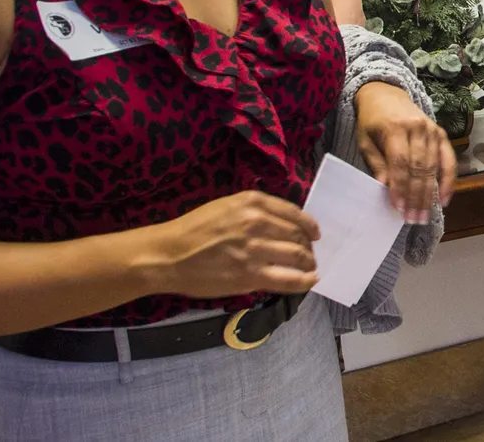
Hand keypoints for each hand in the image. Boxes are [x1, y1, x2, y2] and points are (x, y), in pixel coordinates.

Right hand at [150, 191, 319, 298]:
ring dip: (308, 263)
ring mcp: (255, 250)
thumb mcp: (226, 206)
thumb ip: (255, 211)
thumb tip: (281, 224)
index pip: (294, 213)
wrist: (168, 255)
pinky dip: (304, 280)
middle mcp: (258, 222)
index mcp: (253, 202)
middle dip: (308, 247)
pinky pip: (288, 279)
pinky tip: (310, 280)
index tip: (315, 234)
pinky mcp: (250, 275)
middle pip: (298, 236)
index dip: (309, 226)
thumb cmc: (193, 230)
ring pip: (297, 256)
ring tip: (310, 268)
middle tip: (309, 255)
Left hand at [354, 81, 454, 221]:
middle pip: (419, 167)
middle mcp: (417, 127)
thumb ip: (376, 163)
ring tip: (424, 215)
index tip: (399, 208)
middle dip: (417, 196)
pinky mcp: (440, 133)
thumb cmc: (371, 121)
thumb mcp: (365, 140)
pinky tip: (444, 198)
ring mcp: (432, 130)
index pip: (400, 162)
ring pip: (433, 166)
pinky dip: (448, 180)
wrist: (386, 94)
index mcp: (394, 128)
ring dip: (430, 193)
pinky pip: (448, 159)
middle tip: (413, 219)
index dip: (400, 186)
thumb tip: (384, 187)